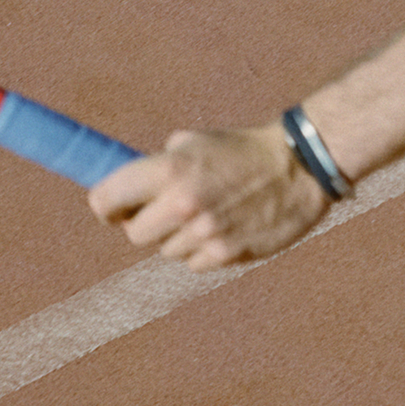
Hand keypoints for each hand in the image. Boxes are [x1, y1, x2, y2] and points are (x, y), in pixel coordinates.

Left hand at [89, 123, 333, 269]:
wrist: (299, 168)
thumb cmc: (242, 150)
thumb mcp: (194, 142)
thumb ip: (159, 165)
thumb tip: (129, 188)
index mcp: (168, 169)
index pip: (105, 200)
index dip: (107, 205)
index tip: (116, 208)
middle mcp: (181, 204)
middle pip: (134, 234)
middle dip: (144, 224)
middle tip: (165, 212)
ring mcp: (204, 233)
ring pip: (166, 251)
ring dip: (179, 237)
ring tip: (208, 214)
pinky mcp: (226, 254)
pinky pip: (195, 263)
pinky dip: (204, 251)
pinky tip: (226, 228)